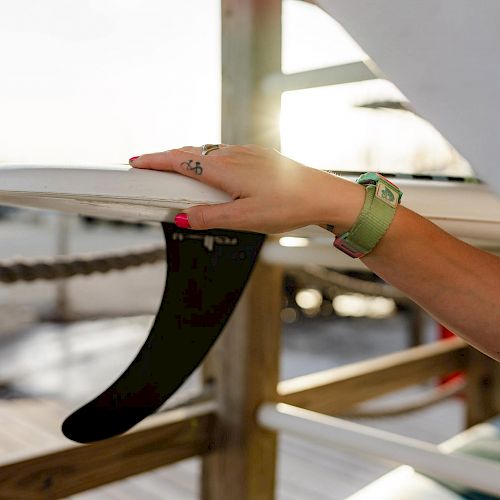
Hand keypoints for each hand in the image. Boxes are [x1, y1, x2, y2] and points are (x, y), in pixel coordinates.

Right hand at [130, 144, 363, 233]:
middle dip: (166, 158)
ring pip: (208, 151)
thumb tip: (183, 217)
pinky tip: (212, 168)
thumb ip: (211, 217)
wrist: (323, 194)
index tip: (136, 162)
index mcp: (225, 169)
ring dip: (187, 157)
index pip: (180, 160)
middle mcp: (234, 155)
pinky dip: (207, 158)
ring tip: (175, 169)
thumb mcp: (245, 219)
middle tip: (150, 167)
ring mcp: (248, 153)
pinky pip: (224, 152)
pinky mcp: (259, 157)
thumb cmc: (289, 205)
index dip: (155, 160)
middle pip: (190, 152)